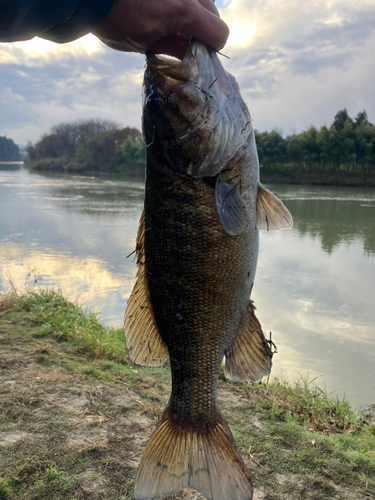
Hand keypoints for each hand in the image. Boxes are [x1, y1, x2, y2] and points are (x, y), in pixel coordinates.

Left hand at [93, 0, 228, 58]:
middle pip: (213, 14)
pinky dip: (184, 5)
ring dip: (194, 16)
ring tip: (173, 27)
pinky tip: (166, 15)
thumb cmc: (115, 19)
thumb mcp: (146, 43)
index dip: (211, 50)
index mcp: (185, 11)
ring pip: (203, 1)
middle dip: (202, 31)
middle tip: (184, 43)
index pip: (219, 34)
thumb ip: (173, 47)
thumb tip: (188, 53)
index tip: (199, 59)